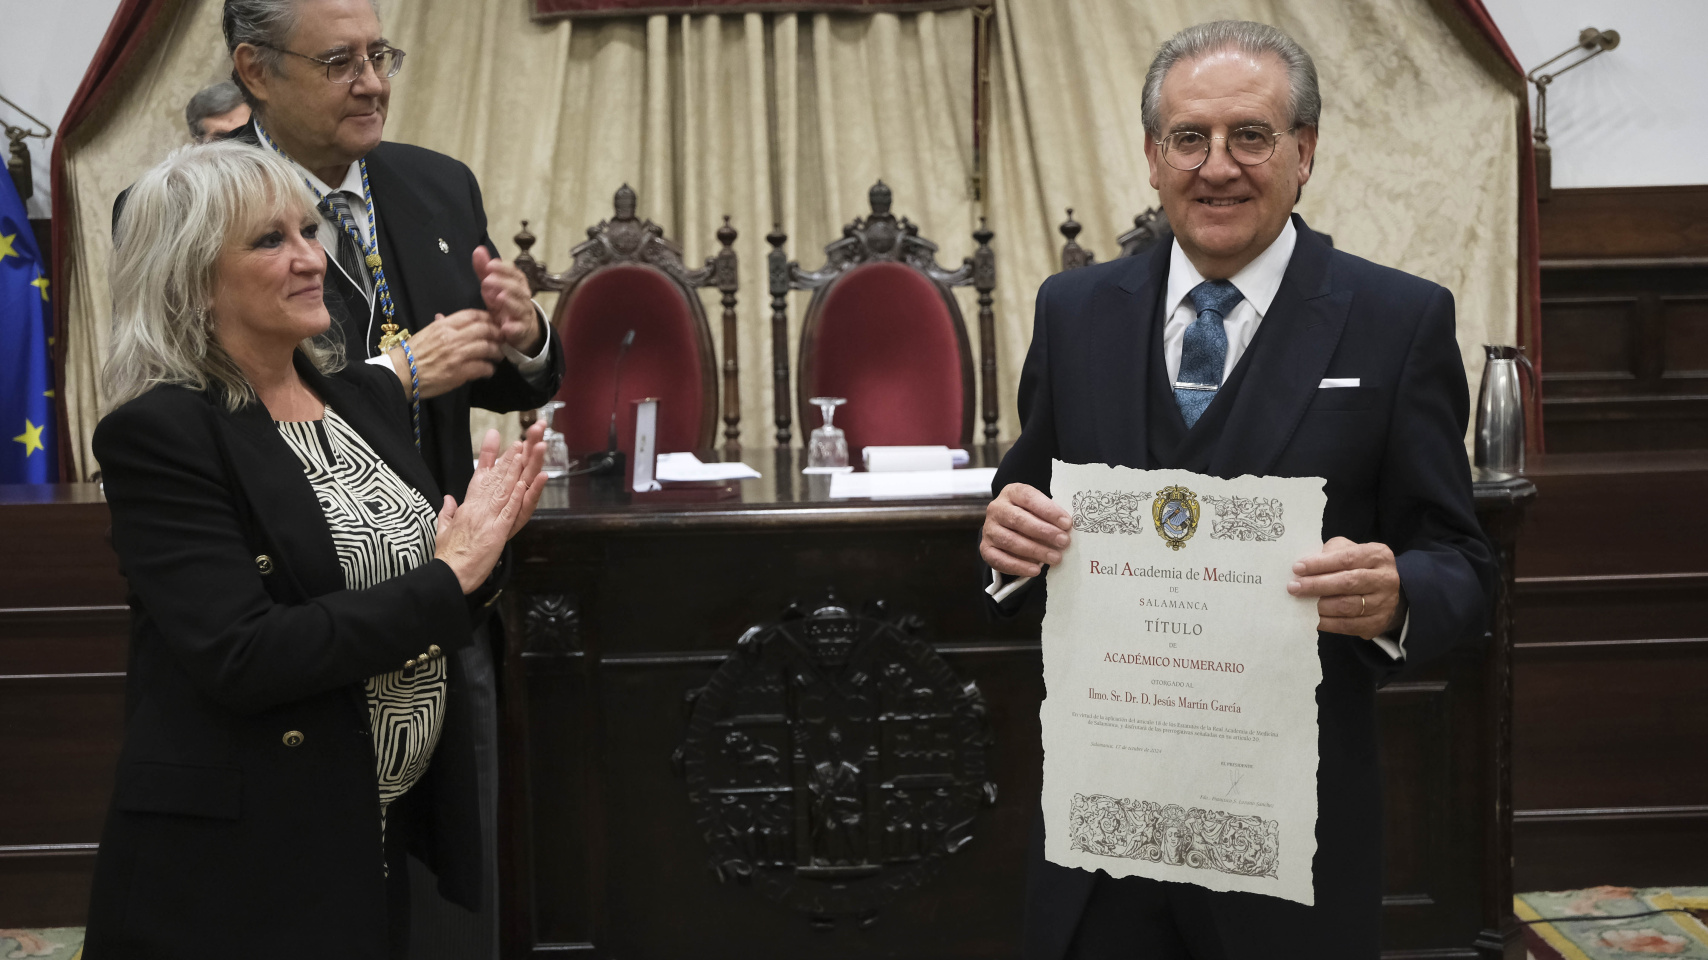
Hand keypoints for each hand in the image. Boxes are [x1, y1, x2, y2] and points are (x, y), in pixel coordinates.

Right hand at [388, 309, 504, 398]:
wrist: (400, 374)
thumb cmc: (412, 354)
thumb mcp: (425, 333)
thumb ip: (439, 325)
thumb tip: (442, 317)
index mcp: (443, 325)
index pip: (472, 315)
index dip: (487, 318)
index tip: (494, 323)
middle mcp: (452, 337)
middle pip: (485, 329)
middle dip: (497, 334)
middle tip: (502, 339)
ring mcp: (457, 354)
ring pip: (487, 347)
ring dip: (497, 352)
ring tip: (498, 356)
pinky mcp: (459, 372)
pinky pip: (482, 367)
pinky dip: (489, 369)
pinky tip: (489, 370)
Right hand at [433, 430, 547, 592]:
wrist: (448, 575)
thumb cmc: (447, 556)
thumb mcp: (443, 530)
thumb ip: (447, 512)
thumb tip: (448, 498)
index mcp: (466, 508)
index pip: (479, 478)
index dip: (488, 460)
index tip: (495, 441)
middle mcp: (477, 509)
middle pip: (494, 480)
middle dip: (506, 461)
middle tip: (517, 442)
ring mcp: (487, 520)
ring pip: (503, 491)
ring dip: (513, 472)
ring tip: (523, 453)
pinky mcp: (496, 533)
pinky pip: (508, 512)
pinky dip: (516, 498)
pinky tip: (523, 484)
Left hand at [473, 246, 543, 354]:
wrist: (523, 329)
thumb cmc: (505, 305)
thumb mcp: (493, 287)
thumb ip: (485, 270)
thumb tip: (478, 249)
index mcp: (517, 285)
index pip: (514, 273)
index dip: (503, 268)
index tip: (490, 264)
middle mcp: (522, 298)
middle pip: (518, 288)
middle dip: (504, 283)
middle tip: (487, 280)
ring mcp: (523, 315)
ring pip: (520, 307)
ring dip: (510, 302)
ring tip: (499, 297)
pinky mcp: (521, 331)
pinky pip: (519, 329)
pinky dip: (513, 328)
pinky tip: (505, 327)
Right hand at [980, 482, 1072, 577]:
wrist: (1007, 526)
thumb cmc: (1030, 515)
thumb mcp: (1039, 507)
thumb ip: (1049, 515)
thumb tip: (1066, 530)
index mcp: (1012, 492)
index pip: (1029, 498)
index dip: (1048, 511)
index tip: (1067, 524)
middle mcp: (996, 509)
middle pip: (1018, 520)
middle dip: (1044, 532)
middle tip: (1063, 542)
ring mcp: (989, 529)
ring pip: (1010, 541)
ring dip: (1035, 551)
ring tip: (1055, 558)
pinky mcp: (985, 548)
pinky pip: (1000, 560)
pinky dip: (1019, 566)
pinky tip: (1036, 570)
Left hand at [1286, 537, 1407, 638]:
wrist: (1383, 592)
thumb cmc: (1357, 567)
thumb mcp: (1348, 551)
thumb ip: (1330, 553)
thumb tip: (1303, 567)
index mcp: (1378, 555)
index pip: (1346, 558)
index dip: (1320, 564)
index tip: (1297, 568)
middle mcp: (1386, 579)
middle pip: (1347, 582)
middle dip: (1316, 585)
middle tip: (1294, 587)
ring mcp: (1384, 603)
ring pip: (1347, 606)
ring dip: (1319, 606)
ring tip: (1301, 603)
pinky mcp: (1378, 623)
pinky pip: (1348, 626)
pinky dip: (1327, 623)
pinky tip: (1312, 618)